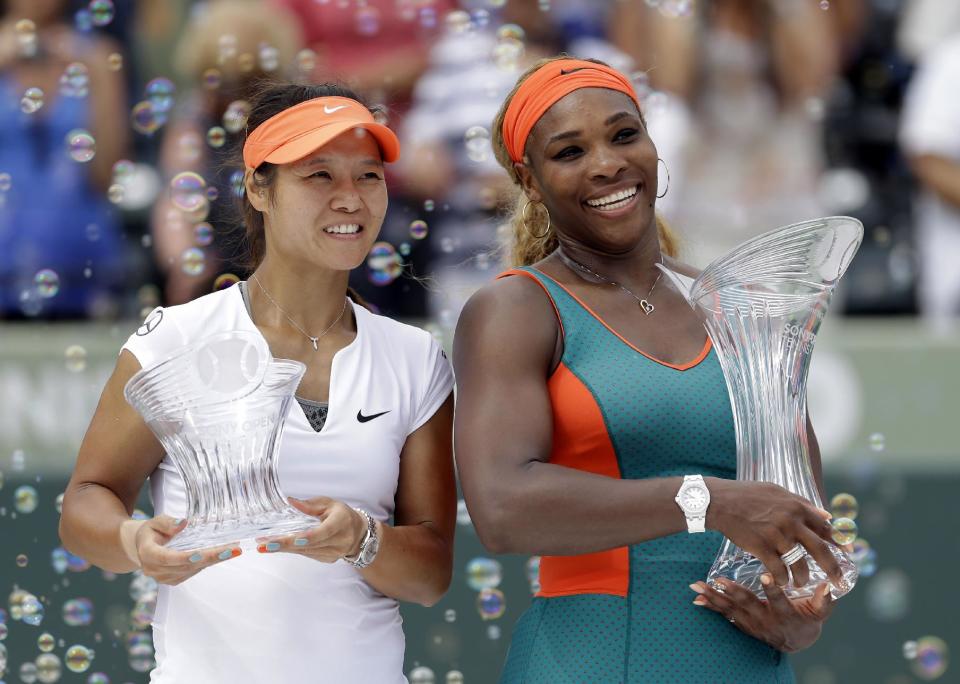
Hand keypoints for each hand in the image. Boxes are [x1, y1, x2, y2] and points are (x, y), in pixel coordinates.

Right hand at [132, 516, 241, 585]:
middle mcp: (155, 570)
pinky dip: (208, 563)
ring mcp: (164, 578)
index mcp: (148, 554)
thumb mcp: (155, 521)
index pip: (166, 558)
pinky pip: (193, 572)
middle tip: (232, 550)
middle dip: (210, 557)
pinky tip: (222, 555)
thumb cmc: (151, 531)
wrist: (142, 547)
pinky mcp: (173, 580)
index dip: (184, 557)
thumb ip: (167, 523)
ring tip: (234, 550)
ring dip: (214, 561)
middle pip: (186, 565)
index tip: (201, 554)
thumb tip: (182, 523)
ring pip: (192, 570)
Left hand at [256, 497, 366, 563]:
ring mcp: (333, 553)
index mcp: (341, 523)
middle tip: (264, 545)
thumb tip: (291, 502)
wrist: (357, 533)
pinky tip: (277, 546)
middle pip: (310, 545)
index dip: (309, 536)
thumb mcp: (329, 503)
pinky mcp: (326, 559)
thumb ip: (309, 505)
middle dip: (285, 544)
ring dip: (283, 548)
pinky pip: (306, 554)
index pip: (324, 531)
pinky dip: (291, 550)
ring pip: (305, 552)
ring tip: (263, 545)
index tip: (294, 539)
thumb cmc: (342, 514)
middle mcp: (339, 541)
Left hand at [691, 574, 833, 652]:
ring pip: (731, 610)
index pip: (780, 601)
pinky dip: (710, 607)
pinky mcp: (742, 624)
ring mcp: (751, 623)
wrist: (795, 642)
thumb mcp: (820, 612)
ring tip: (698, 586)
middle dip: (733, 592)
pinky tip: (696, 599)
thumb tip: (828, 585)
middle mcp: (766, 620)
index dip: (773, 591)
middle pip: (748, 605)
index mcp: (786, 614)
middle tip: (720, 580)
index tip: (767, 577)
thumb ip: (824, 600)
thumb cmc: (808, 619)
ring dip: (713, 597)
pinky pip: (724, 616)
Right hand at [707, 479, 842, 587]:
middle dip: (833, 569)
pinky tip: (781, 582)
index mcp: (797, 506)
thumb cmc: (747, 495)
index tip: (849, 555)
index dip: (840, 543)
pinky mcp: (761, 547)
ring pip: (800, 564)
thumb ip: (803, 503)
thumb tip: (827, 514)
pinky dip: (781, 579)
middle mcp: (791, 521)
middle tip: (840, 582)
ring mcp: (777, 535)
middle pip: (821, 550)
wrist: (720, 501)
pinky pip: (778, 570)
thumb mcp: (777, 492)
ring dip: (803, 578)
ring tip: (801, 584)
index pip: (826, 527)